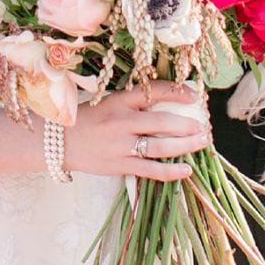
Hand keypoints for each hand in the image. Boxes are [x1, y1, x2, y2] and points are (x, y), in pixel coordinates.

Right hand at [65, 81, 209, 180]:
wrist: (61, 142)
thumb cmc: (92, 119)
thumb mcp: (112, 101)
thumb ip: (138, 101)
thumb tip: (175, 99)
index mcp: (120, 101)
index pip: (154, 92)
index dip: (178, 93)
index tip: (195, 96)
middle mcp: (121, 122)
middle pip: (161, 122)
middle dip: (187, 125)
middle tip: (204, 126)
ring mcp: (120, 146)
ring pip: (159, 147)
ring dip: (184, 146)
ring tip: (201, 142)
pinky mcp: (118, 165)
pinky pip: (149, 170)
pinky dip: (170, 172)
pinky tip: (187, 170)